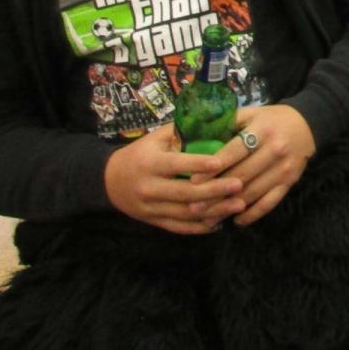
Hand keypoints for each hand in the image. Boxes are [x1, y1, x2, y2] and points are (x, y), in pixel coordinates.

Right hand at [104, 124, 244, 233]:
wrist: (109, 181)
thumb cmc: (140, 154)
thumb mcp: (155, 139)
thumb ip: (181, 133)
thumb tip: (213, 122)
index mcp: (150, 163)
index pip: (176, 164)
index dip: (198, 164)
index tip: (221, 162)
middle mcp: (149, 187)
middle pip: (185, 192)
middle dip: (214, 190)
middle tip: (239, 184)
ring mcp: (151, 208)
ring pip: (186, 213)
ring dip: (214, 211)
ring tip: (238, 204)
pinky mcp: (154, 222)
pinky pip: (180, 228)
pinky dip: (200, 227)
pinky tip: (220, 221)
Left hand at [205, 104, 316, 226]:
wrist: (307, 125)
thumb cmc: (272, 119)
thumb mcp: (251, 113)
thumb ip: (228, 122)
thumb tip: (197, 134)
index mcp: (262, 130)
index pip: (234, 151)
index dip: (214, 166)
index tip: (194, 180)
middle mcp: (274, 150)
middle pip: (241, 175)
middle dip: (216, 192)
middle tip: (194, 206)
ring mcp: (283, 169)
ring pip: (253, 192)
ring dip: (230, 207)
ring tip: (209, 217)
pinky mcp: (289, 182)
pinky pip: (270, 202)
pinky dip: (253, 214)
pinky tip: (237, 220)